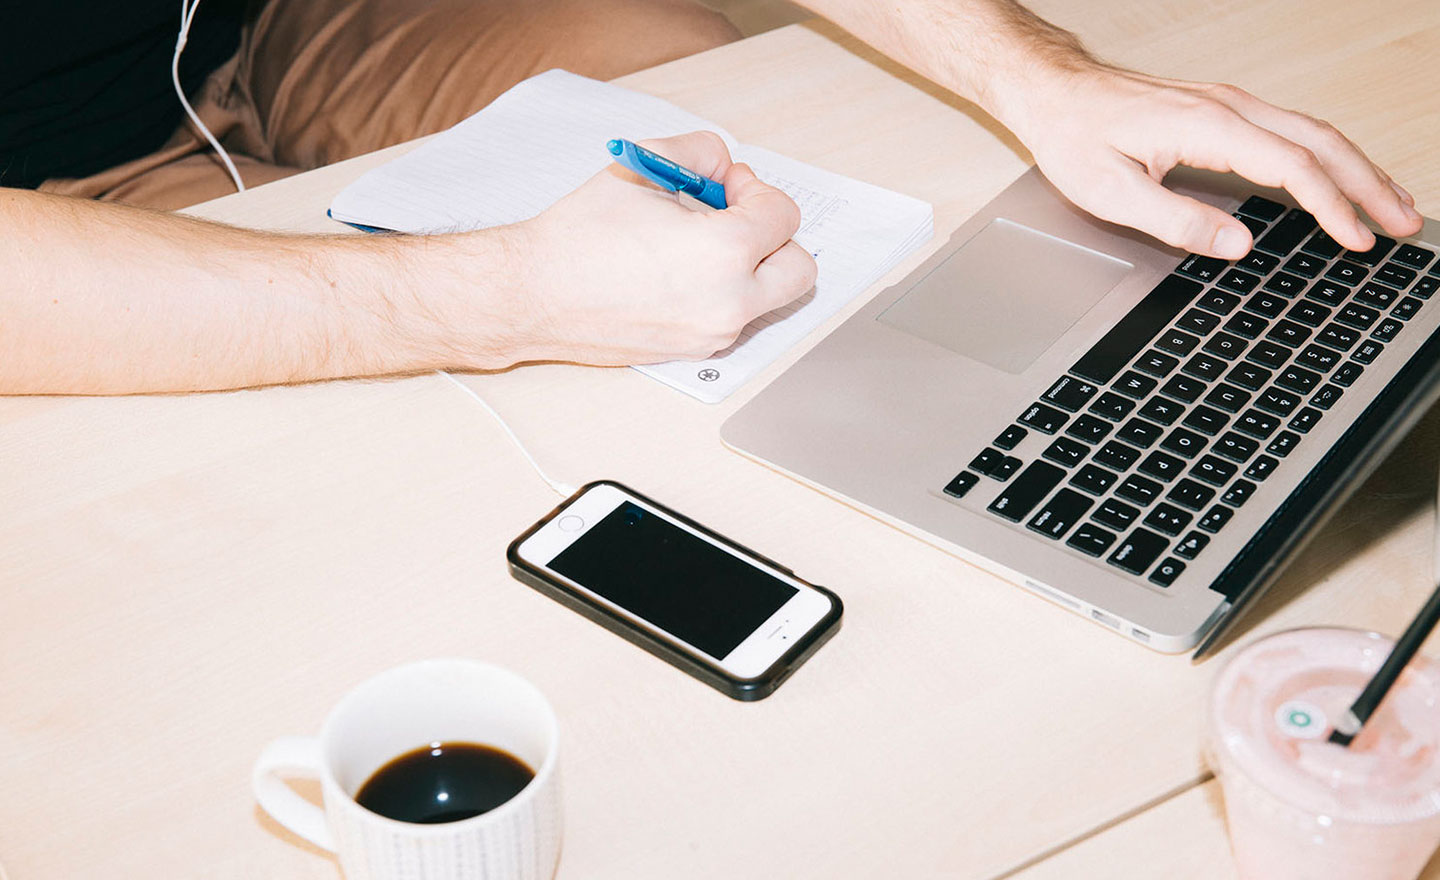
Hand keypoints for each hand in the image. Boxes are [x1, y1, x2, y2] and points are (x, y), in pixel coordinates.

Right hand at [504, 130, 815, 364]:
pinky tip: (678, 274)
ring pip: (767, 299)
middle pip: (800, 270)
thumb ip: (700, 153)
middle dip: (775, 238)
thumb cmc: (579, 236)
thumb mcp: (643, 166)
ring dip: (748, 267)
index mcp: (725, 252)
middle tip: (734, 220)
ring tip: (696, 246)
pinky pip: (732, 319)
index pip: (784, 216)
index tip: (726, 186)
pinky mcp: (692, 353)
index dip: (756, 190)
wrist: (534, 294)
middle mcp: (728, 302)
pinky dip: (722, 294)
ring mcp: (712, 334)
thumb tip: (724, 169)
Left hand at [998, 63, 1424, 258]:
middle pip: (1320, 143)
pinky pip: (1292, 129)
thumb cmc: (1075, 135)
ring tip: (1392, 204)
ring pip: (1313, 132)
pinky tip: (1340, 176)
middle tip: (1404, 224)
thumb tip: (1237, 244)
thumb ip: (1176, 220)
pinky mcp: (1222, 110)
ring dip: (1357, 168)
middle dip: (1369, 185)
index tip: (1357, 240)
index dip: (1331, 207)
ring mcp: (1228, 104)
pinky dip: (1328, 155)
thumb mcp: (1111, 192)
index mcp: (1207, 126)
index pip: (1291, 168)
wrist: (1054, 92)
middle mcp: (1228, 107)